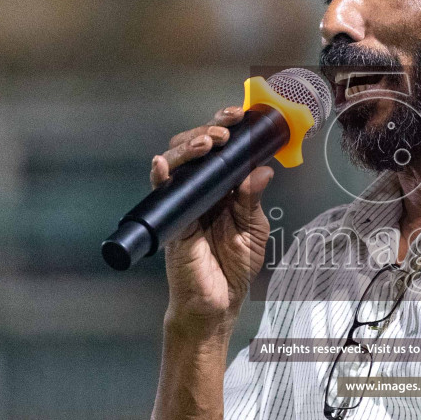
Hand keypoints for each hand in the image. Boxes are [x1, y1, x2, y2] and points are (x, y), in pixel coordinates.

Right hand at [154, 105, 274, 332]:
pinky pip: (162, 195)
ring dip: (190, 147)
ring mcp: (184, 204)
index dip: (226, 128)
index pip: (220, 150)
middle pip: (195, 150)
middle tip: (224, 130)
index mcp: (222, 189)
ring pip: (177, 164)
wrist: (218, 303)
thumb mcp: (253, 230)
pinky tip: (162, 165)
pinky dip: (160, 177)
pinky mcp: (172, 221)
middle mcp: (201, 191)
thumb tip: (260, 171)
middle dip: (207, 131)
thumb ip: (252, 200)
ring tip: (208, 142)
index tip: (239, 116)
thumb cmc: (234, 268)